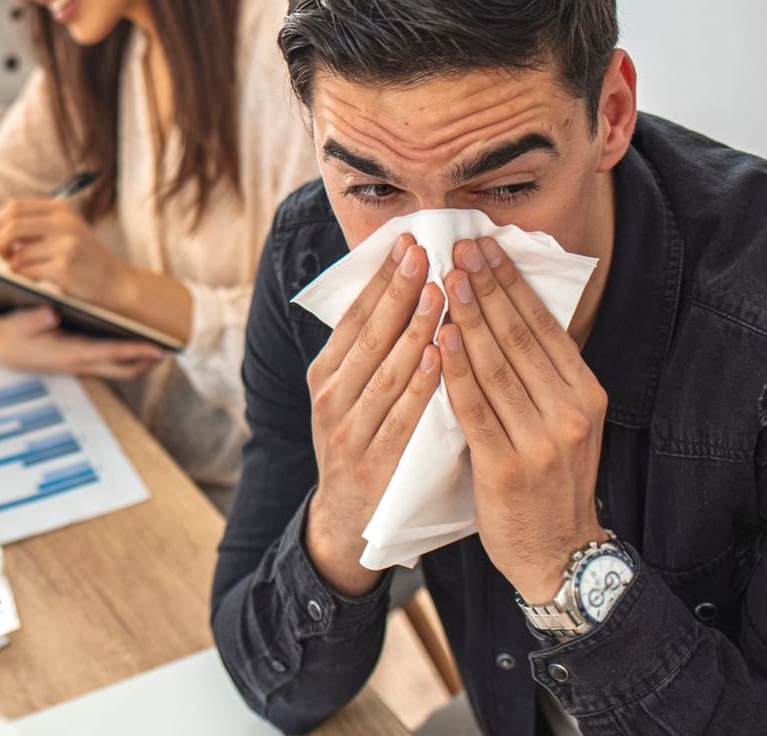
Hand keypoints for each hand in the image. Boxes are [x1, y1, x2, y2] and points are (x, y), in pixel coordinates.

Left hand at [0, 198, 131, 308]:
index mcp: (61, 209)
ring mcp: (65, 244)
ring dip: (12, 264)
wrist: (117, 283)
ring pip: (17, 251)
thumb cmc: (86, 261)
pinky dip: (23, 276)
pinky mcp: (65, 267)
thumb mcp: (66, 232)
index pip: (15, 206)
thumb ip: (36, 227)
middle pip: (11, 224)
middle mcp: (64, 222)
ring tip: (22, 270)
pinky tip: (34, 279)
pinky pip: (27, 270)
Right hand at [0, 306, 164, 380]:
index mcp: (67, 353)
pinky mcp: (77, 356)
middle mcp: (77, 361)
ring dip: (139, 359)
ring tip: (160, 343)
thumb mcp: (13, 324)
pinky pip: (108, 359)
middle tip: (172, 349)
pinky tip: (133, 336)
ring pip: (117, 367)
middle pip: (122, 369)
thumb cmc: (5, 331)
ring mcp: (78, 361)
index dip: (134, 352)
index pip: (108, 355)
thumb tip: (52, 312)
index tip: (158, 349)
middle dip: (147, 360)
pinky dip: (125, 353)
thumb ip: (32, 319)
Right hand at [302, 234, 445, 595]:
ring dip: (413, 329)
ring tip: (440, 293)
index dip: (381, 279)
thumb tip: (406, 288)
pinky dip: (419, 386)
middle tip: (425, 252)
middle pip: (368, 336)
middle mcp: (330, 398)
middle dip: (398, 291)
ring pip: (384, 372)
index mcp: (326, 374)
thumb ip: (373, 352)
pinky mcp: (371, 465)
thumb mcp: (351, 395)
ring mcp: (348, 432)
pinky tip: (438, 356)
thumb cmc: (361, 446)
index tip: (407, 242)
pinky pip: (400, 417)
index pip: (354, 316)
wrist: (344, 524)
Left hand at [438, 236, 608, 601]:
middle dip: (487, 287)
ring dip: (468, 318)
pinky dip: (456, 372)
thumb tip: (508, 310)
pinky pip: (475, 410)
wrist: (557, 553)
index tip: (484, 246)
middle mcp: (570, 412)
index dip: (512, 283)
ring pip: (496, 366)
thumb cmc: (550, 480)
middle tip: (458, 247)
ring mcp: (541, 440)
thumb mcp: (564, 421)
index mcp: (585, 393)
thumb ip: (542, 375)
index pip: (544, 326)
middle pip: (520, 337)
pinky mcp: (507, 467)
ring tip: (445, 278)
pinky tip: (439, 340)